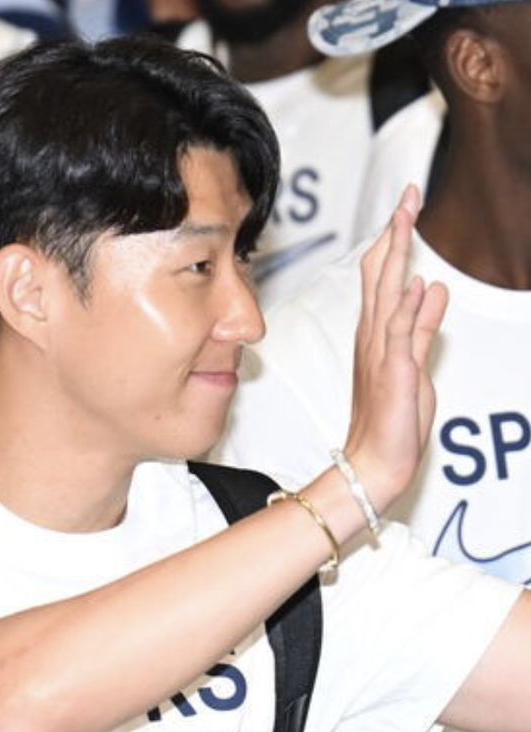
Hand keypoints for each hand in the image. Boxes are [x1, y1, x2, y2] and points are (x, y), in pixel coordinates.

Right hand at [342, 184, 447, 514]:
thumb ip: (423, 326)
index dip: (396, 240)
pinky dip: (406, 308)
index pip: (385, 276)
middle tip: (409, 193)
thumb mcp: (415, 363)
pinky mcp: (392, 371)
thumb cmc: (392, 418)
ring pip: (386, 293)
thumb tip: (434, 287)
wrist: (375, 461)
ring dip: (397, 254)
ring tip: (407, 217)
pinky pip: (399, 335)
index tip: (408, 206)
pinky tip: (415, 281)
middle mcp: (374, 335)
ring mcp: (381, 351)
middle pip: (381, 273)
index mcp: (379, 333)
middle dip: (397, 231)